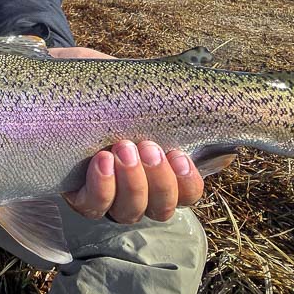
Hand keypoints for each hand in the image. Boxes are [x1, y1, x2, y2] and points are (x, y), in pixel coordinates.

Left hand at [53, 45, 206, 223]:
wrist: (71, 81)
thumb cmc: (117, 91)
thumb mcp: (151, 92)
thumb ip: (181, 106)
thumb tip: (222, 124)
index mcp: (163, 172)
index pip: (187, 194)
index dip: (188, 182)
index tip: (179, 154)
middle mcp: (139, 192)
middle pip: (161, 209)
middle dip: (158, 179)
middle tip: (148, 146)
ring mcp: (109, 198)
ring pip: (130, 212)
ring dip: (132, 182)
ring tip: (123, 148)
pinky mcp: (78, 196)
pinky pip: (94, 207)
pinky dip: (102, 186)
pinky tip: (102, 160)